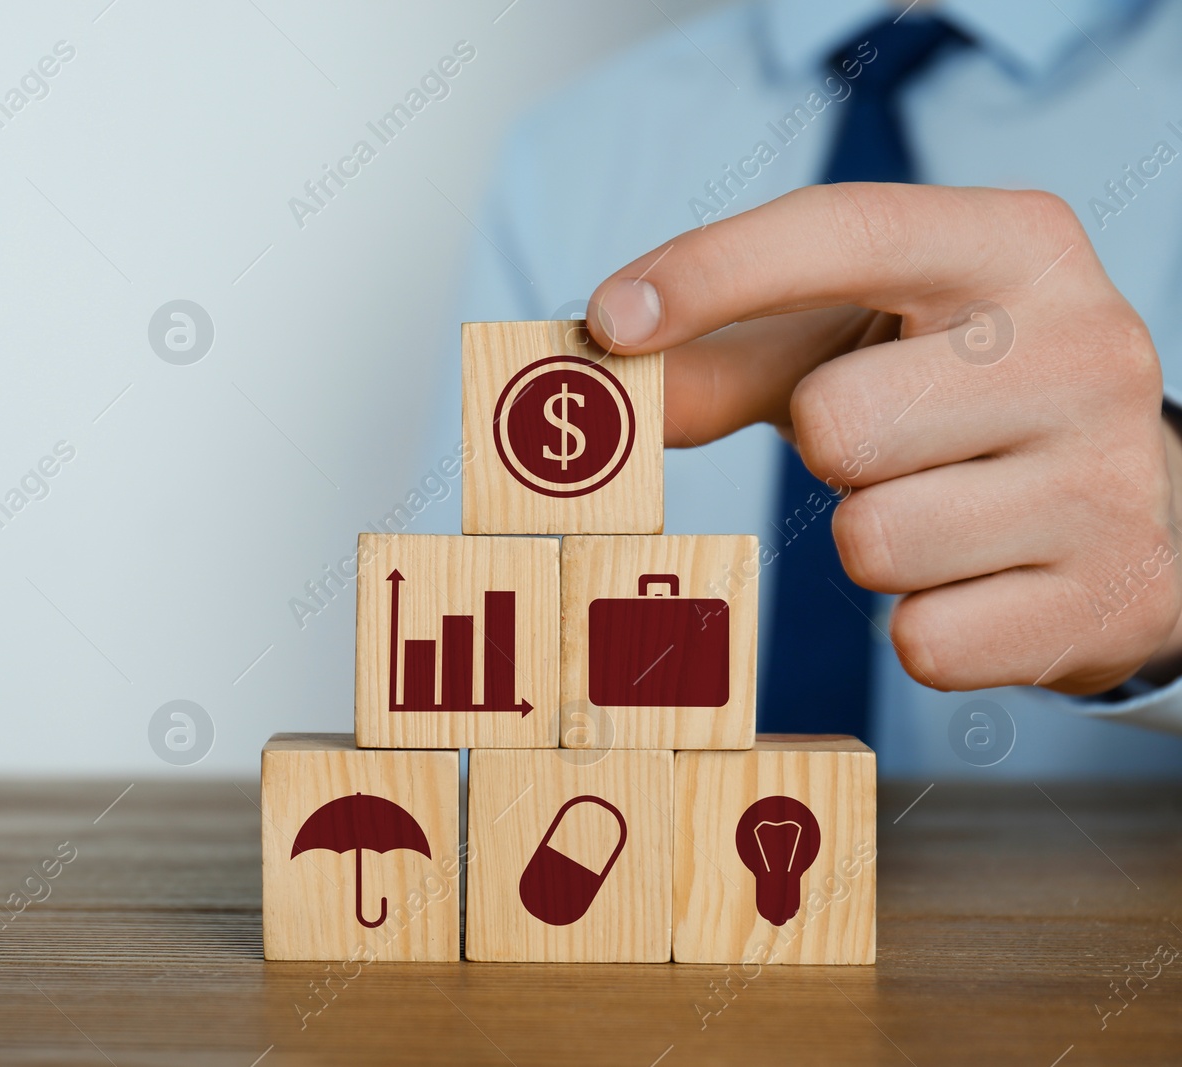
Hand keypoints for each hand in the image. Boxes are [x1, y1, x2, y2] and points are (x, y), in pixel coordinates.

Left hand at [587, 183, 1181, 694]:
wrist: (1131, 498)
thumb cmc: (951, 396)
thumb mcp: (850, 343)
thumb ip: (721, 355)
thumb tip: (604, 370)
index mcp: (1015, 245)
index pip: (842, 231)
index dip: (712, 273)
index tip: (610, 322)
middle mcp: (1085, 346)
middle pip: (836, 422)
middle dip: (827, 448)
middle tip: (891, 442)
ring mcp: (1111, 480)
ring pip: (872, 542)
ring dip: (868, 539)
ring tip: (938, 506)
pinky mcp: (1111, 600)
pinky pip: (924, 640)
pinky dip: (922, 623)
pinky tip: (978, 578)